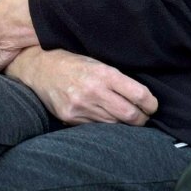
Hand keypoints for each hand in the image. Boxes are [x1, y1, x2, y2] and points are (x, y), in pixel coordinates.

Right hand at [7, 46, 157, 125]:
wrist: (38, 67)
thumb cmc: (71, 63)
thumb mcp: (96, 62)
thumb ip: (116, 79)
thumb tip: (141, 97)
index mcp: (103, 73)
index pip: (139, 95)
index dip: (151, 104)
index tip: (152, 105)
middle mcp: (93, 91)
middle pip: (130, 116)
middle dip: (141, 119)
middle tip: (143, 116)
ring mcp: (81, 106)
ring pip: (114, 125)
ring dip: (123, 124)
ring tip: (124, 118)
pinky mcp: (71, 117)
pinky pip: (96, 128)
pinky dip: (104, 126)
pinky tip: (104, 118)